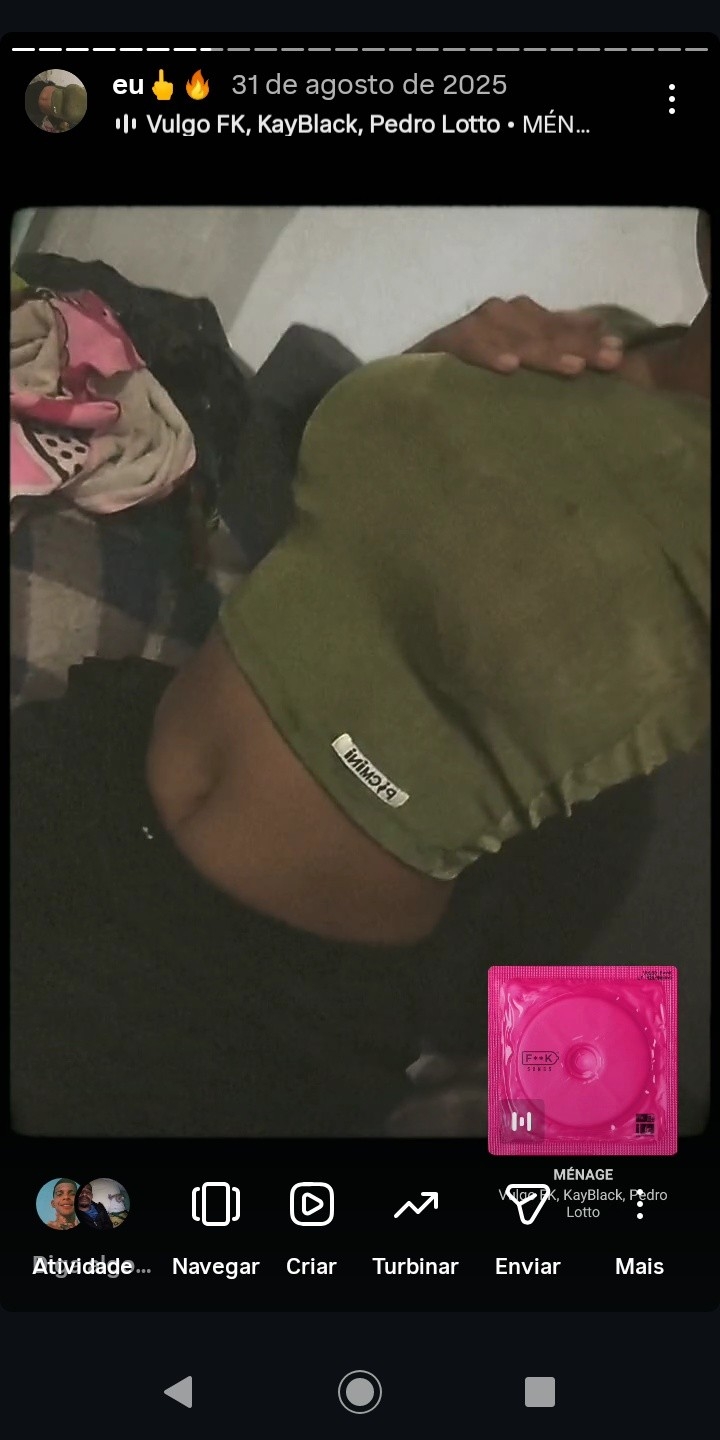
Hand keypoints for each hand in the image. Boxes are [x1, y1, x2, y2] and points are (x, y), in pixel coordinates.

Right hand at [410, 296, 623, 375]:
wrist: (413, 379)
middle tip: (605, 363)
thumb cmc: (472, 377)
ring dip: (544, 352)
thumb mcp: (517, 361)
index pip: (560, 326)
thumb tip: (604, 337)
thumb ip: (553, 346)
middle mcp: (500, 315)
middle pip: (545, 330)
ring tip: (572, 369)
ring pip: (515, 337)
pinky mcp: (444, 341)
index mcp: (520, 319)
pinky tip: (509, 369)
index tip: (617, 355)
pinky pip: (470, 347)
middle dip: (578, 346)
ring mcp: (474, 326)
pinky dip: (489, 356)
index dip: (589, 338)